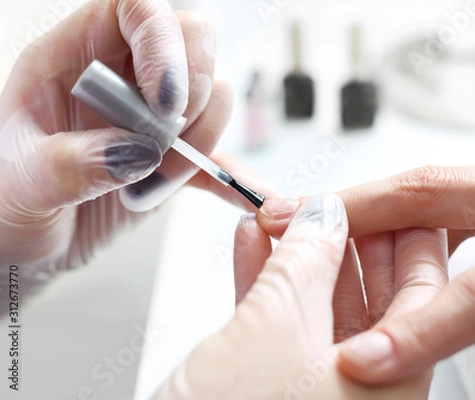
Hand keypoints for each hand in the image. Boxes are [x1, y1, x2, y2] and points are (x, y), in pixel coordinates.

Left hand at [0, 0, 254, 277]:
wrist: (18, 247)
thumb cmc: (2, 202)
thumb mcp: (18, 183)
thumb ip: (73, 164)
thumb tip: (138, 151)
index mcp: (71, 58)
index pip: (134, 9)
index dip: (162, 41)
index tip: (166, 102)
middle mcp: (119, 80)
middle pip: (191, 44)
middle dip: (193, 92)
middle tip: (165, 137)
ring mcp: (149, 120)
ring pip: (211, 100)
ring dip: (200, 144)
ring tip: (154, 184)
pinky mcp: (169, 161)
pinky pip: (214, 159)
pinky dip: (230, 176)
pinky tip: (243, 193)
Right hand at [152, 193, 446, 398]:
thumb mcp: (276, 326)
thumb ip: (307, 261)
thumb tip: (324, 215)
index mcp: (396, 380)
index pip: (424, 286)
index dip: (403, 230)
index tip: (383, 195)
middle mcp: (368, 389)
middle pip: (370, 292)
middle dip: (340, 238)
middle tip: (319, 201)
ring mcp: (319, 389)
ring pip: (318, 305)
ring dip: (294, 254)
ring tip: (275, 213)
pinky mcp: (275, 388)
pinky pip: (280, 324)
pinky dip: (264, 282)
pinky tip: (251, 248)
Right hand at [261, 104, 474, 383]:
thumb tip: (459, 313)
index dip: (419, 331)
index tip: (363, 360)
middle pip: (432, 195)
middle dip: (352, 212)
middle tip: (291, 222)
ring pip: (448, 176)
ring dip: (393, 206)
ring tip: (336, 223)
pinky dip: (445, 195)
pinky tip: (429, 215)